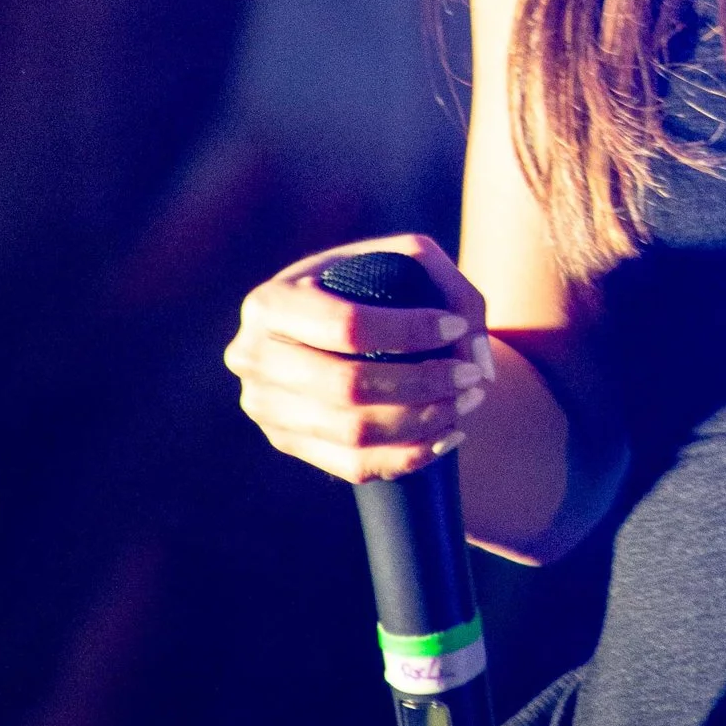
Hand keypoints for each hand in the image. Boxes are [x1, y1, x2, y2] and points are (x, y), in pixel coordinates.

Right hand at [225, 234, 489, 486]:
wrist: (338, 329)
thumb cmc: (375, 286)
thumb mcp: (405, 260)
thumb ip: (449, 287)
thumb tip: (472, 351)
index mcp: (270, 302)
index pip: (345, 326)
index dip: (410, 331)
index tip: (457, 328)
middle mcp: (253, 356)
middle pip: (348, 386)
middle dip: (423, 383)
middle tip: (472, 376)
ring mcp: (265, 407)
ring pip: (353, 433)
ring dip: (424, 422)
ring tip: (469, 401)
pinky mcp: (287, 442)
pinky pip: (353, 466)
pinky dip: (410, 456)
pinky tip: (449, 435)